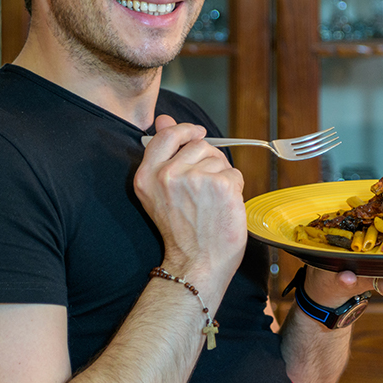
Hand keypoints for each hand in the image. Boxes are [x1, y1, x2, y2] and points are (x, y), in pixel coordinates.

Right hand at [134, 115, 246, 291]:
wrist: (197, 264)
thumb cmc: (182, 232)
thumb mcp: (160, 192)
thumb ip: (163, 153)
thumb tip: (163, 118)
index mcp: (147, 176)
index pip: (167, 135)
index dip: (185, 130)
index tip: (197, 134)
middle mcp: (167, 175)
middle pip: (199, 145)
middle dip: (208, 161)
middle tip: (205, 190)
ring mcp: (195, 179)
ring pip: (219, 159)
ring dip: (222, 176)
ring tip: (212, 202)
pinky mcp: (221, 185)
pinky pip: (235, 173)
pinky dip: (235, 189)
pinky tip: (224, 207)